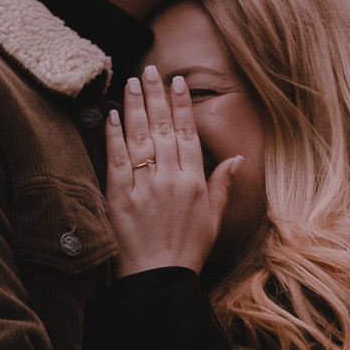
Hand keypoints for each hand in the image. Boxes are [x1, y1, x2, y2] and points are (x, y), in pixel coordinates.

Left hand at [105, 66, 241, 277]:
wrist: (158, 279)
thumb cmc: (187, 251)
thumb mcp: (213, 219)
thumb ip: (222, 185)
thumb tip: (238, 159)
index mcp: (193, 182)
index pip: (187, 133)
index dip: (181, 105)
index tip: (176, 83)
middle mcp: (170, 178)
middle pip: (162, 127)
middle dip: (156, 96)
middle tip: (150, 70)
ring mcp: (143, 186)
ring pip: (139, 136)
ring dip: (135, 106)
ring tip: (131, 82)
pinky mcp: (119, 196)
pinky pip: (116, 158)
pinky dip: (114, 135)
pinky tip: (112, 115)